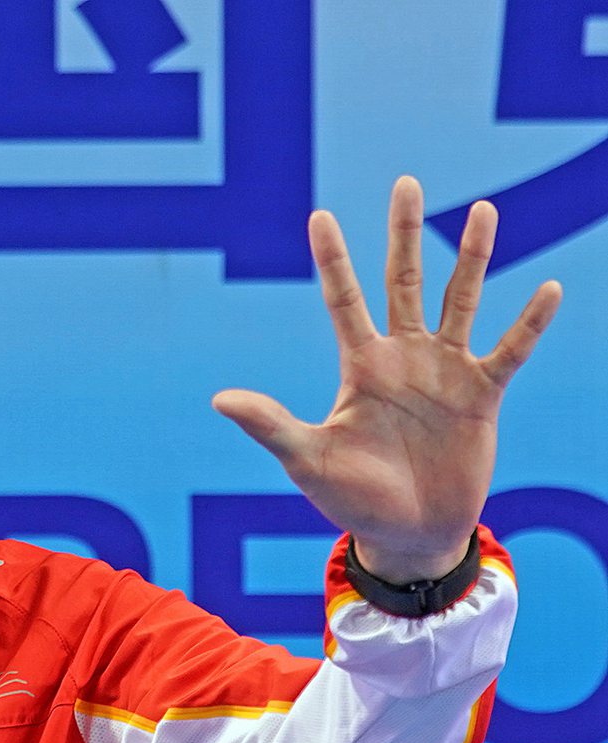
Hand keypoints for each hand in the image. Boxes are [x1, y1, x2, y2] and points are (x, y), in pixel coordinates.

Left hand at [213, 176, 561, 582]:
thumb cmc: (352, 498)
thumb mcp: (307, 459)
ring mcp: (445, 371)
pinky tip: (549, 288)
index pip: (343, 300)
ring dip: (473, 257)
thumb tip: (219, 399)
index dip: (332, 260)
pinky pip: (509, 351)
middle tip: (405, 183)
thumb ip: (270, 425)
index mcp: (360, 366)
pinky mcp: (482, 395)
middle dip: (405, 235)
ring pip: (460, 301)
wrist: (409, 533)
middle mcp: (403, 357)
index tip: (319, 214)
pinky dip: (528, 323)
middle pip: (404, 282)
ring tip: (484, 210)